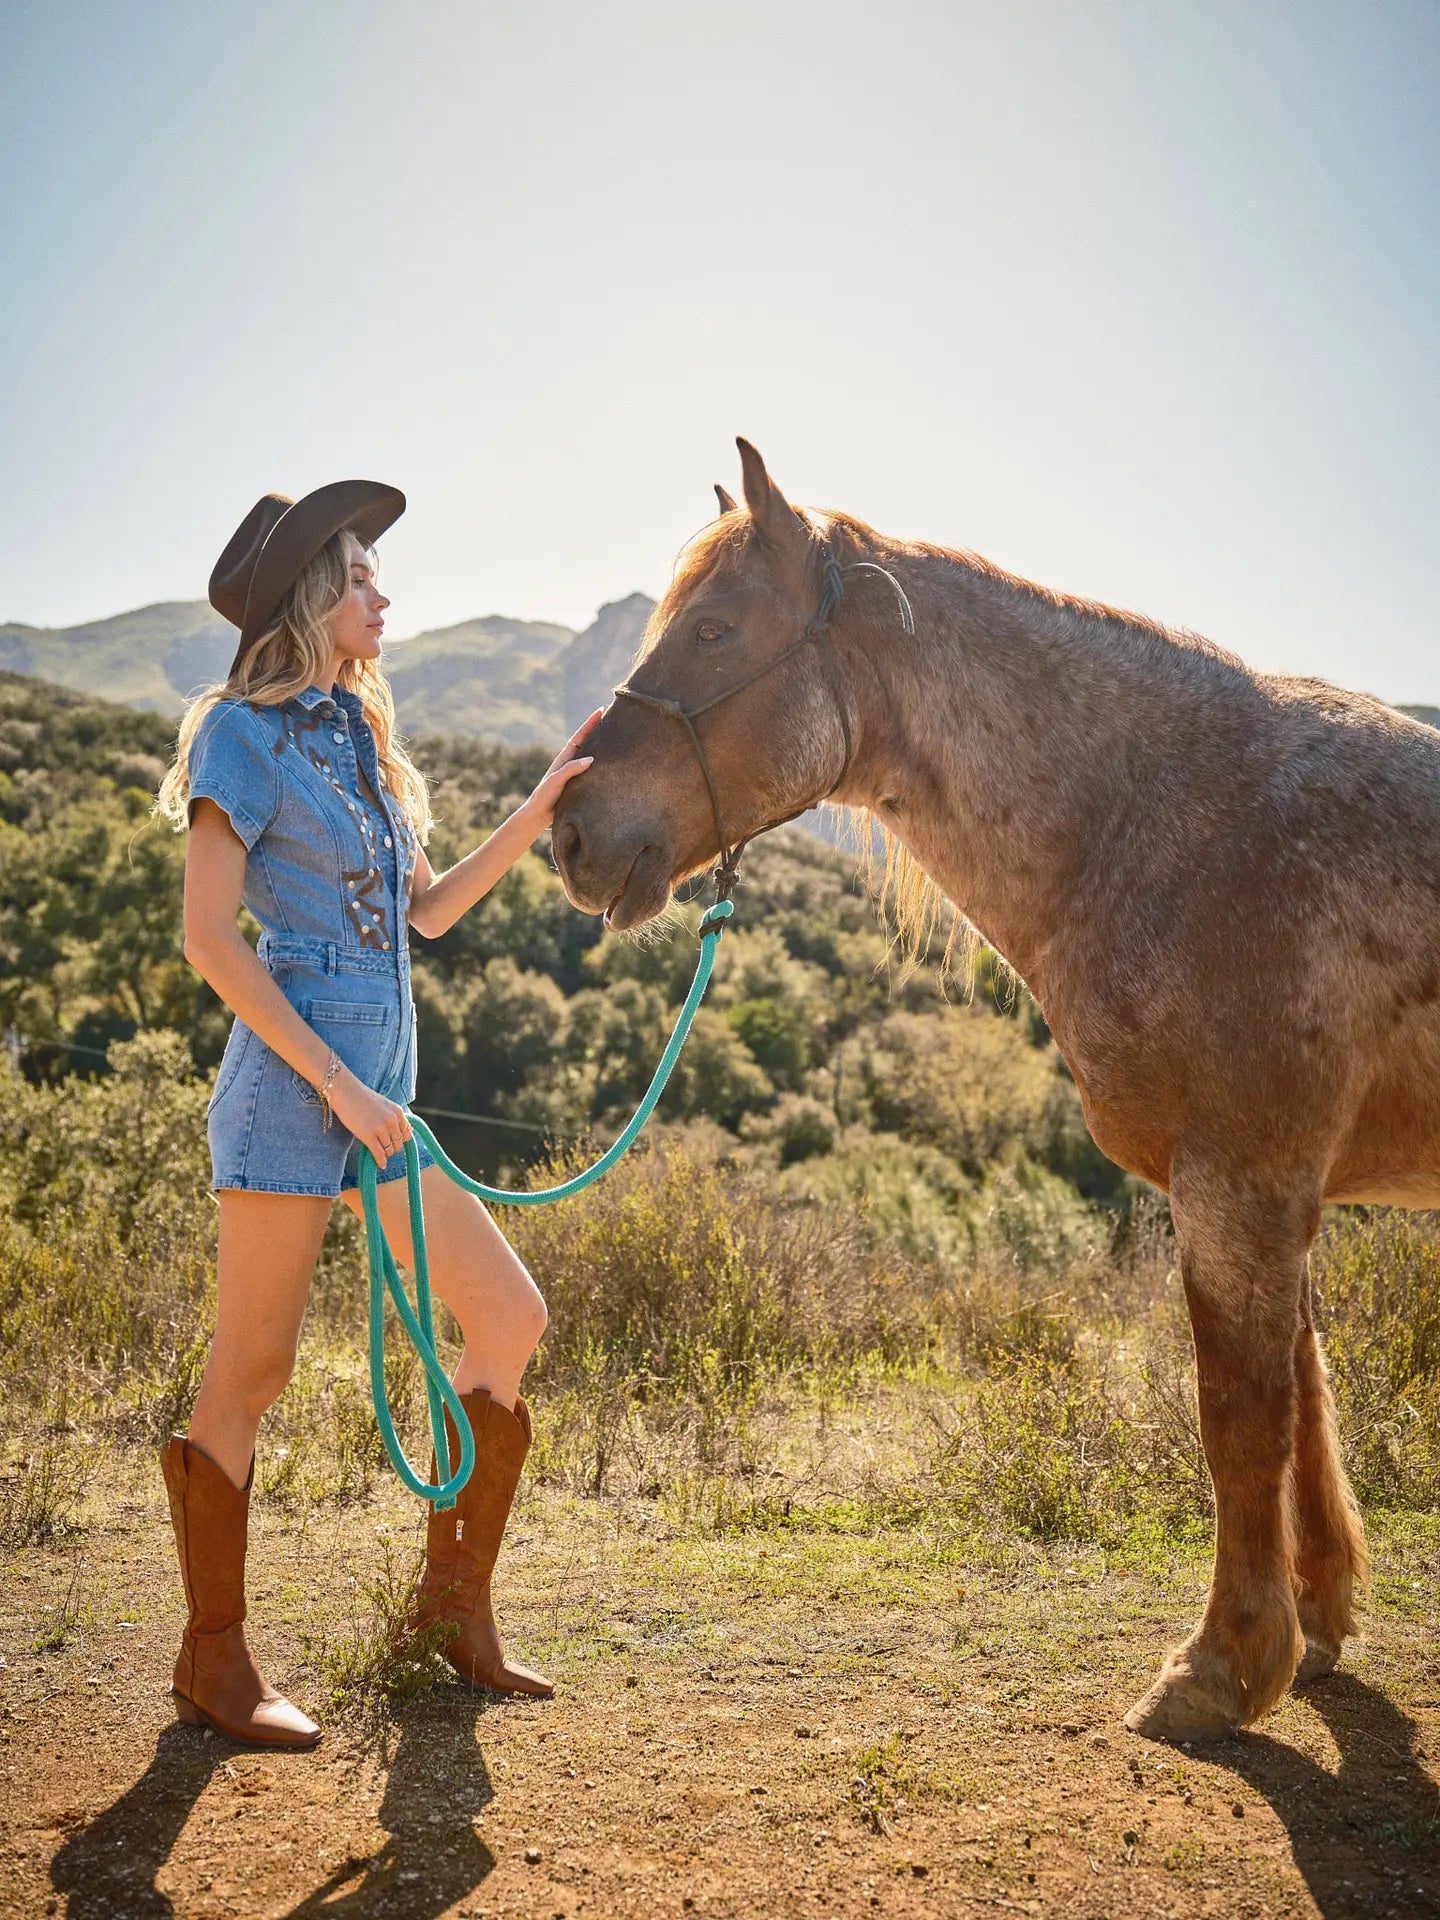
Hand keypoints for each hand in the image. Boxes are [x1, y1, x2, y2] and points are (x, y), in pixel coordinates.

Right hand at [328, 1065, 412, 1165]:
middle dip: (392, 1147)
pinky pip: (378, 1154)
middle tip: (385, 1150)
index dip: (401, 1140)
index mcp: (398, 1112)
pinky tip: (380, 1164)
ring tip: (380, 1154)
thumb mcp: (383, 1105)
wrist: (345, 1091)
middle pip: (398, 1143)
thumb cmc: (361, 1098)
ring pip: (389, 1149)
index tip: (396, 1144)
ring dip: (385, 1153)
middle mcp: (392, 1120)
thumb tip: (396, 1133)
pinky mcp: (368, 1136)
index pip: (406, 1133)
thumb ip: (391, 1117)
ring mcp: (381, 1128)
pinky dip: (380, 1161)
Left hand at [521, 710, 601, 829]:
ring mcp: (575, 773)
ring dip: (602, 746)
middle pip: (587, 742)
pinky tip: (611, 766)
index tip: (600, 710)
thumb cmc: (544, 797)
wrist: (539, 815)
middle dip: (598, 729)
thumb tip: (590, 759)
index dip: (590, 723)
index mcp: (564, 758)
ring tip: (616, 737)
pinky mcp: (579, 784)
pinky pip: (593, 770)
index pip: (580, 736)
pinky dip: (601, 764)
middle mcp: (571, 763)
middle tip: (612, 718)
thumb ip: (570, 769)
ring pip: (591, 755)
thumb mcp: (555, 781)